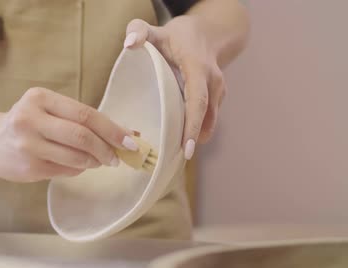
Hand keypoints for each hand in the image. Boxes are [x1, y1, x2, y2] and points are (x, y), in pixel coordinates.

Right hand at [0, 87, 138, 181]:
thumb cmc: (27, 123)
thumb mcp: (48, 110)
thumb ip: (81, 119)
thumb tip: (127, 133)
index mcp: (39, 98)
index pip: (85, 114)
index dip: (111, 129)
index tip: (130, 140)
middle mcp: (30, 119)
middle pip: (82, 136)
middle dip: (106, 149)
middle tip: (117, 157)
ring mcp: (27, 145)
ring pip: (76, 157)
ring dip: (94, 161)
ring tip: (98, 160)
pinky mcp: (28, 167)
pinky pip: (65, 170)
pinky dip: (78, 168)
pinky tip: (77, 164)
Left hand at [124, 16, 225, 158]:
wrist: (206, 33)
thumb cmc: (175, 35)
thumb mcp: (154, 29)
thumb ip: (138, 30)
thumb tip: (129, 44)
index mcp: (198, 68)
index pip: (198, 101)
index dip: (192, 125)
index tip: (186, 147)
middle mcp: (213, 82)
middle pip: (206, 117)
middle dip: (193, 139)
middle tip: (177, 160)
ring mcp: (218, 91)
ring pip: (208, 121)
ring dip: (193, 137)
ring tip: (174, 154)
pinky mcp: (217, 99)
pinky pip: (208, 119)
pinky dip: (195, 130)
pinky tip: (179, 140)